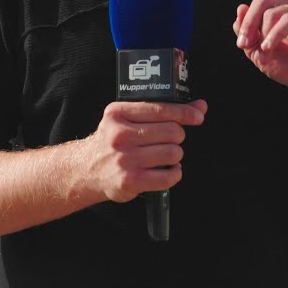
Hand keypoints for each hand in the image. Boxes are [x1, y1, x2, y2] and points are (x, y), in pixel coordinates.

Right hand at [81, 100, 206, 202]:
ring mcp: (124, 159)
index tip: (197, 116)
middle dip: (177, 137)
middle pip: (172, 131)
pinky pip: (168, 177)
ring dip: (175, 155)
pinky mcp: (130, 180)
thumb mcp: (127, 118)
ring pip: (173, 153)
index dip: (184, 113)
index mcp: (118, 113)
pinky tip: (166, 170)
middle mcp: (119, 135)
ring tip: (165, 156)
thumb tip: (199, 107)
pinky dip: (174, 173)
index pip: (161, 109)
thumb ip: (162, 110)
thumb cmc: (113, 141)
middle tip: (170, 140)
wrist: (87, 169)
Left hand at [233, 0, 287, 106]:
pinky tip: (269, 47)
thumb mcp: (257, 51)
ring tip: (262, 50)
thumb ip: (246, 31)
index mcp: (278, 8)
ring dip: (261, 31)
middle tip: (242, 43)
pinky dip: (275, 34)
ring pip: (272, 10)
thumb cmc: (286, 66)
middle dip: (248, 22)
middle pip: (261, 0)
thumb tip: (240, 6)